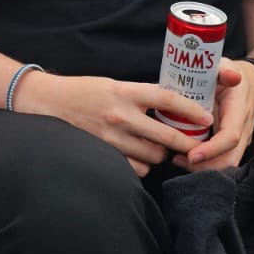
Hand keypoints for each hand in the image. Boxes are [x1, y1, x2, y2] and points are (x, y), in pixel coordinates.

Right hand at [20, 71, 208, 177]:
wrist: (46, 102)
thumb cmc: (82, 91)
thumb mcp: (113, 84)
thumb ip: (139, 95)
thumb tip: (170, 104)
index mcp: (124, 91)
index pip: (167, 99)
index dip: (191, 110)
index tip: (207, 117)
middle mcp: (120, 115)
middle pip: (166, 137)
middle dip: (186, 143)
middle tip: (196, 145)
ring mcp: (111, 137)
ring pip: (153, 156)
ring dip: (161, 154)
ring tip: (159, 148)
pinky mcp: (104, 153)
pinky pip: (135, 168)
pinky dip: (142, 165)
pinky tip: (139, 157)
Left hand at [178, 60, 253, 171]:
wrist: (248, 84)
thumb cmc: (229, 77)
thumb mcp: (225, 68)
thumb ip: (225, 70)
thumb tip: (231, 75)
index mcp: (239, 112)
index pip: (230, 137)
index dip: (212, 149)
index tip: (191, 155)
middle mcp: (242, 130)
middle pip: (228, 158)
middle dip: (204, 165)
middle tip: (177, 160)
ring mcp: (238, 140)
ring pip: (225, 163)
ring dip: (202, 167)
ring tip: (176, 160)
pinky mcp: (230, 144)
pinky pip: (220, 159)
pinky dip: (203, 163)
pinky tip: (182, 158)